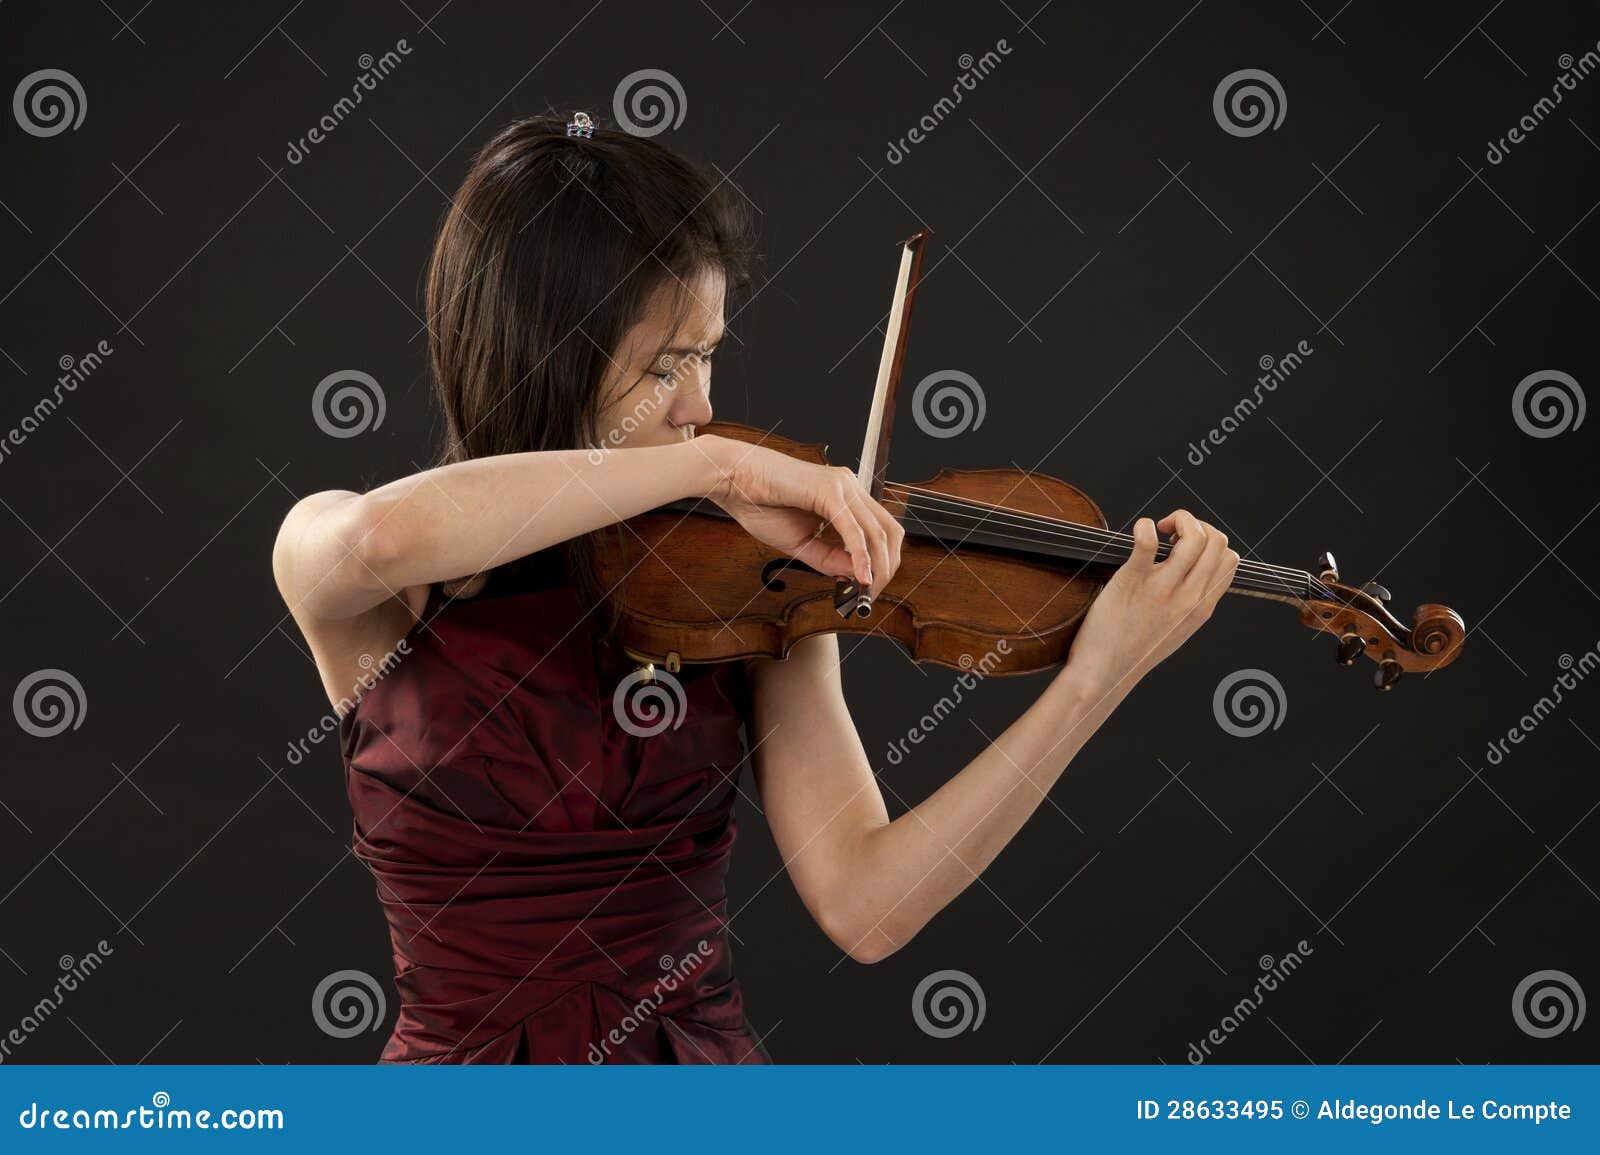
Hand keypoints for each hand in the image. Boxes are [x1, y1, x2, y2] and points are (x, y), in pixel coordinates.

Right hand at [696, 435, 903, 590]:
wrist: (731, 479)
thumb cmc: (759, 504)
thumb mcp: (800, 543)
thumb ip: (830, 558)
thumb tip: (857, 575)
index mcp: (845, 496)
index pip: (881, 531)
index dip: (883, 562)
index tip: (870, 589)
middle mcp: (849, 487)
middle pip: (889, 532)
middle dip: (887, 568)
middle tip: (871, 595)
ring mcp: (842, 486)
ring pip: (877, 532)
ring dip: (877, 567)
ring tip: (865, 591)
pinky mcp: (829, 490)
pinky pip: (853, 529)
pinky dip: (860, 556)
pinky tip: (859, 576)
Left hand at [1064, 509, 1238, 695]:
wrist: (1105, 672)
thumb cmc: (1136, 649)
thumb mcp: (1179, 628)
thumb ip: (1193, 602)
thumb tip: (1198, 573)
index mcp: (1202, 606)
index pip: (1229, 559)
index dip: (1211, 541)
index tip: (1186, 546)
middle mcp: (1189, 597)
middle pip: (1217, 541)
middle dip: (1197, 524)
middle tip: (1172, 534)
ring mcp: (1162, 590)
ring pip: (1195, 537)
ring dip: (1179, 519)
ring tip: (1160, 530)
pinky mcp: (1132, 582)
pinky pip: (1147, 541)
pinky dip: (1145, 526)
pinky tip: (1140, 530)